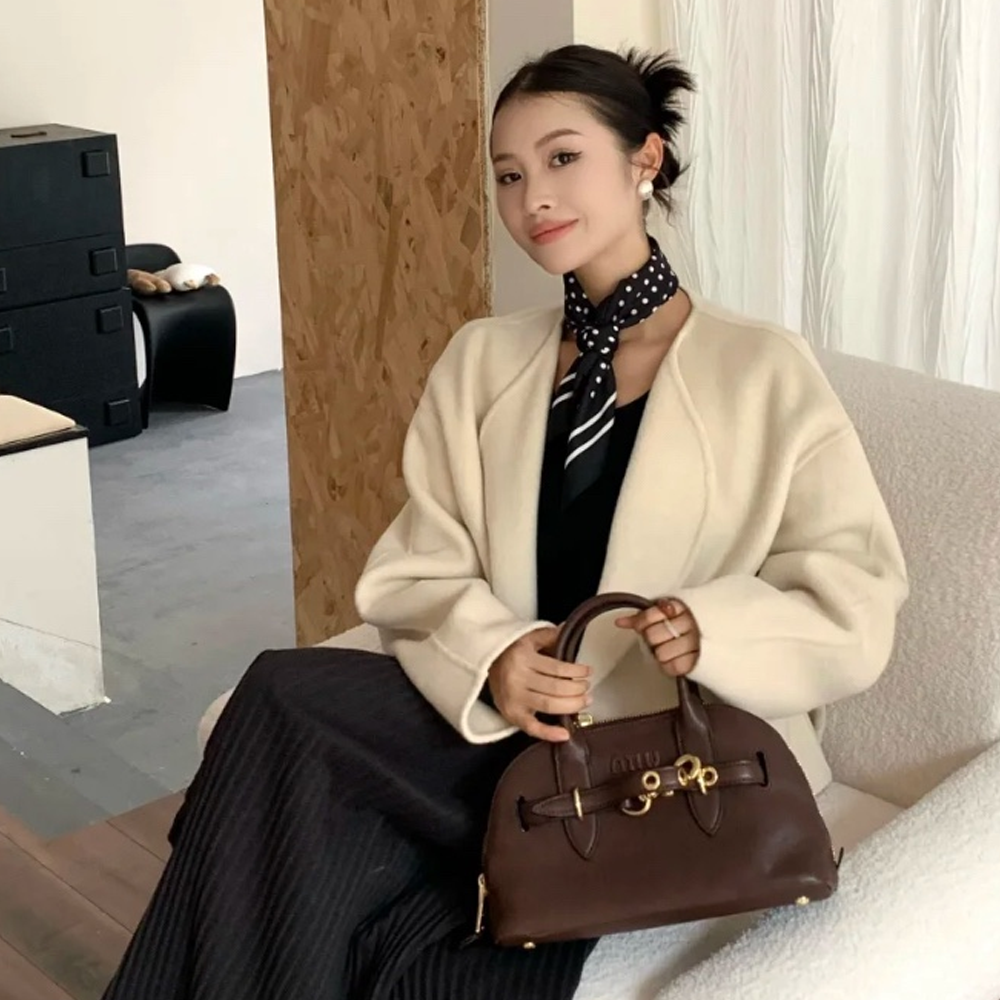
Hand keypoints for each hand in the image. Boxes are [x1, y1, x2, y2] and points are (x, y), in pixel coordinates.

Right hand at [488, 626, 590, 741]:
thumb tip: (568, 627)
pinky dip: (549, 733)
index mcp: (523, 658)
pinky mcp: (511, 715)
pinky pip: (531, 728)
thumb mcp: (529, 638)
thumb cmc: (512, 652)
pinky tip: (565, 734)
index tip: (588, 671)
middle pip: (555, 688)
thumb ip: (549, 635)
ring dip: (571, 706)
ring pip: (548, 706)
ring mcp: (514, 699)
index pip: (556, 668)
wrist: (486, 665)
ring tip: (584, 702)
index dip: (576, 671)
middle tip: (588, 688)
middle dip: (577, 689)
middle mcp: (517, 679)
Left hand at [615, 599, 699, 677]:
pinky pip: (674, 667)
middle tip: (661, 640)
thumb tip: (620, 622)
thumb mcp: (664, 616)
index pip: (649, 616)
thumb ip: (642, 618)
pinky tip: (674, 660)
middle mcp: (689, 622)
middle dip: (653, 640)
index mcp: (679, 607)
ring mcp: (696, 641)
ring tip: (670, 650)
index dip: (641, 624)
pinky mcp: (699, 660)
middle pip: (652, 636)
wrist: (715, 639)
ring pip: (661, 653)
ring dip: (662, 654)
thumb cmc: (683, 627)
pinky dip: (670, 667)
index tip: (643, 627)